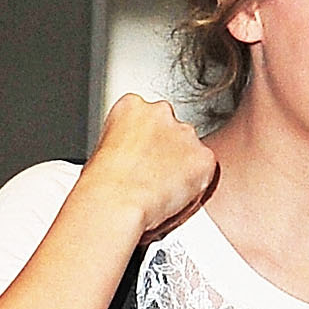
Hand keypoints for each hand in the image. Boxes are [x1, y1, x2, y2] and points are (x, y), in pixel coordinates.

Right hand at [83, 93, 217, 237]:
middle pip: (172, 132)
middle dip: (167, 153)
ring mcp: (184, 133)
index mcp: (132, 106)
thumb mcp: (104, 150)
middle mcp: (161, 112)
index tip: (141, 160)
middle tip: (153, 179)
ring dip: (182, 168)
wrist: (115, 202)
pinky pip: (205, 171)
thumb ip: (128, 144)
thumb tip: (135, 158)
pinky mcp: (203, 157)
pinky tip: (174, 197)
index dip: (146, 145)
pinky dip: (195, 185)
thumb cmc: (103, 185)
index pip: (148, 120)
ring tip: (161, 192)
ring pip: (190, 150)